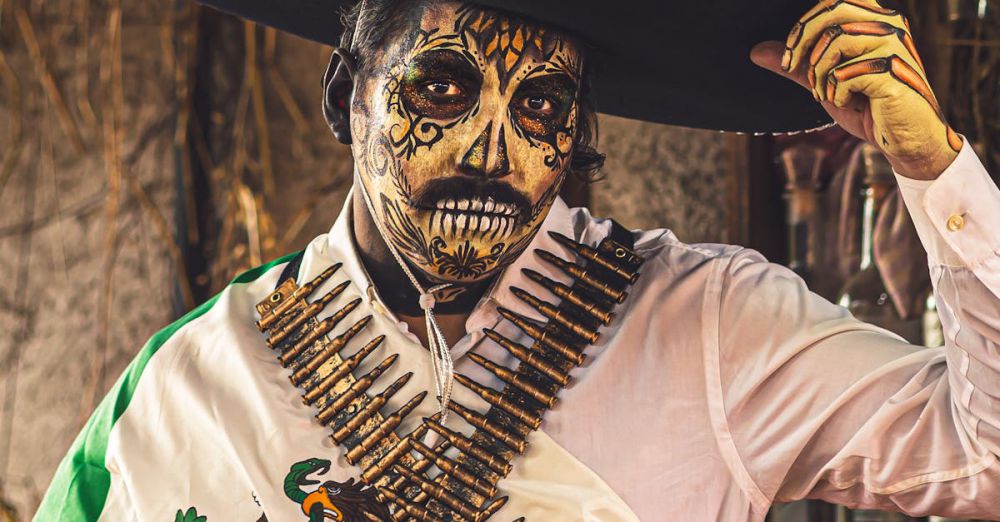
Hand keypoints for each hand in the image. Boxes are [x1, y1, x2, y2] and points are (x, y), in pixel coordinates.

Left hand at [751, 0, 961, 179]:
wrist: (904, 140)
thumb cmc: (869, 109)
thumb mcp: (825, 83)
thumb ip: (797, 66)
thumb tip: (757, 51)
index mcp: (874, 21)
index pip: (833, 1)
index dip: (804, 25)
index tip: (789, 58)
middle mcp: (888, 25)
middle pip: (832, 12)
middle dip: (803, 43)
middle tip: (794, 70)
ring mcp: (894, 46)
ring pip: (837, 42)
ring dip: (820, 75)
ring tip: (828, 95)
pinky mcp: (893, 72)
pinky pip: (846, 73)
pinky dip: (837, 93)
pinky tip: (849, 104)